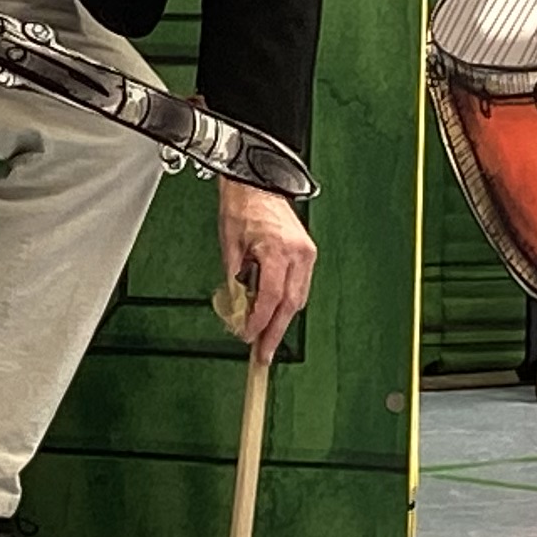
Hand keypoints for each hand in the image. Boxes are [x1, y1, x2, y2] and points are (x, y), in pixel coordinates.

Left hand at [217, 181, 313, 362]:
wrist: (256, 182)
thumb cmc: (241, 207)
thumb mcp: (230, 247)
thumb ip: (236, 282)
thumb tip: (239, 311)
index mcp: (278, 250)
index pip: (271, 297)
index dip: (261, 322)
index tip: (251, 339)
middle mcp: (298, 253)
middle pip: (290, 304)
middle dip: (275, 331)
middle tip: (263, 354)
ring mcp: (306, 253)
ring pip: (298, 298)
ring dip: (281, 319)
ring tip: (266, 338)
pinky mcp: (307, 253)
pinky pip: (299, 286)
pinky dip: (287, 302)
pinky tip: (274, 313)